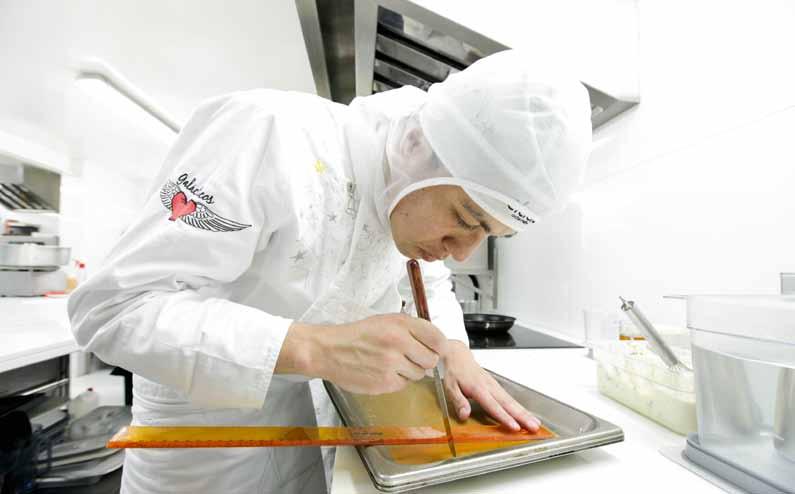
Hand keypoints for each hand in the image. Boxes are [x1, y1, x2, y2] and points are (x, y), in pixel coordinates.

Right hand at [278, 314, 447, 394]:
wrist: (328, 350)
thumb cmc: (357, 335)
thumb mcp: (385, 321)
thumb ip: (411, 329)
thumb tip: (436, 342)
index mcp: (401, 324)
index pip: (438, 338)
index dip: (438, 347)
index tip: (435, 349)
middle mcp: (399, 342)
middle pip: (431, 360)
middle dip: (424, 360)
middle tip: (409, 357)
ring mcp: (392, 364)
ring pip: (419, 374)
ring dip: (409, 371)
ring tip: (390, 363)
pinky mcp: (385, 382)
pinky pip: (404, 384)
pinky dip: (397, 380)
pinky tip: (382, 372)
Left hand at [443, 340, 540, 431]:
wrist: (458, 356)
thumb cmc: (454, 372)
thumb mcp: (449, 387)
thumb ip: (458, 401)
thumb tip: (464, 415)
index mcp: (478, 388)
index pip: (493, 406)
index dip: (505, 417)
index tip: (515, 427)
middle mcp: (490, 387)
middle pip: (508, 404)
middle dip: (522, 416)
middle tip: (533, 427)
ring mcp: (495, 386)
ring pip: (512, 401)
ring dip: (525, 413)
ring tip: (536, 424)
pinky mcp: (497, 387)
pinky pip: (510, 399)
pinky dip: (520, 408)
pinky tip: (527, 416)